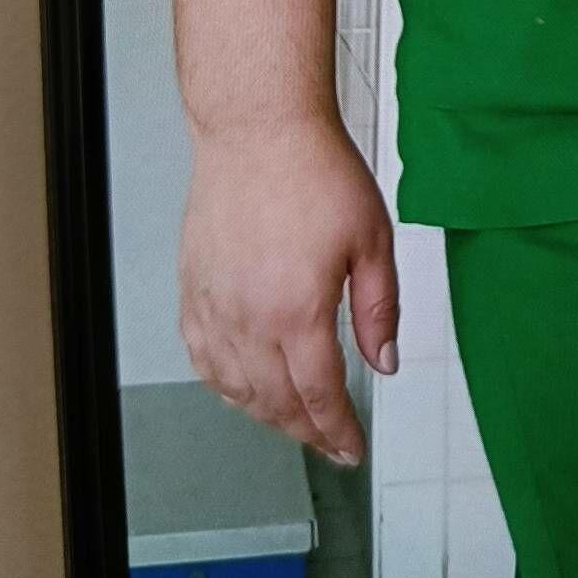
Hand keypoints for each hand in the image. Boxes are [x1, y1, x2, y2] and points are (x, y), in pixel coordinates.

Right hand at [178, 116, 399, 465]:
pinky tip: (241, 388)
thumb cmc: (316, 171)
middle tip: (329, 442)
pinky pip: (202, 358)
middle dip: (307, 431)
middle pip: (276, 402)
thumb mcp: (372, 240)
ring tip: (294, 421)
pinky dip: (223, 385)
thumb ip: (379, 310)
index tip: (351, 447)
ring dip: (266, 415)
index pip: (319, 396)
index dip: (337, 430)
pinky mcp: (192, 289)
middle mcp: (249, 318)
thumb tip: (384, 362)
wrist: (258, 130)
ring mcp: (214, 306)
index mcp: (297, 311)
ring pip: (235, 388)